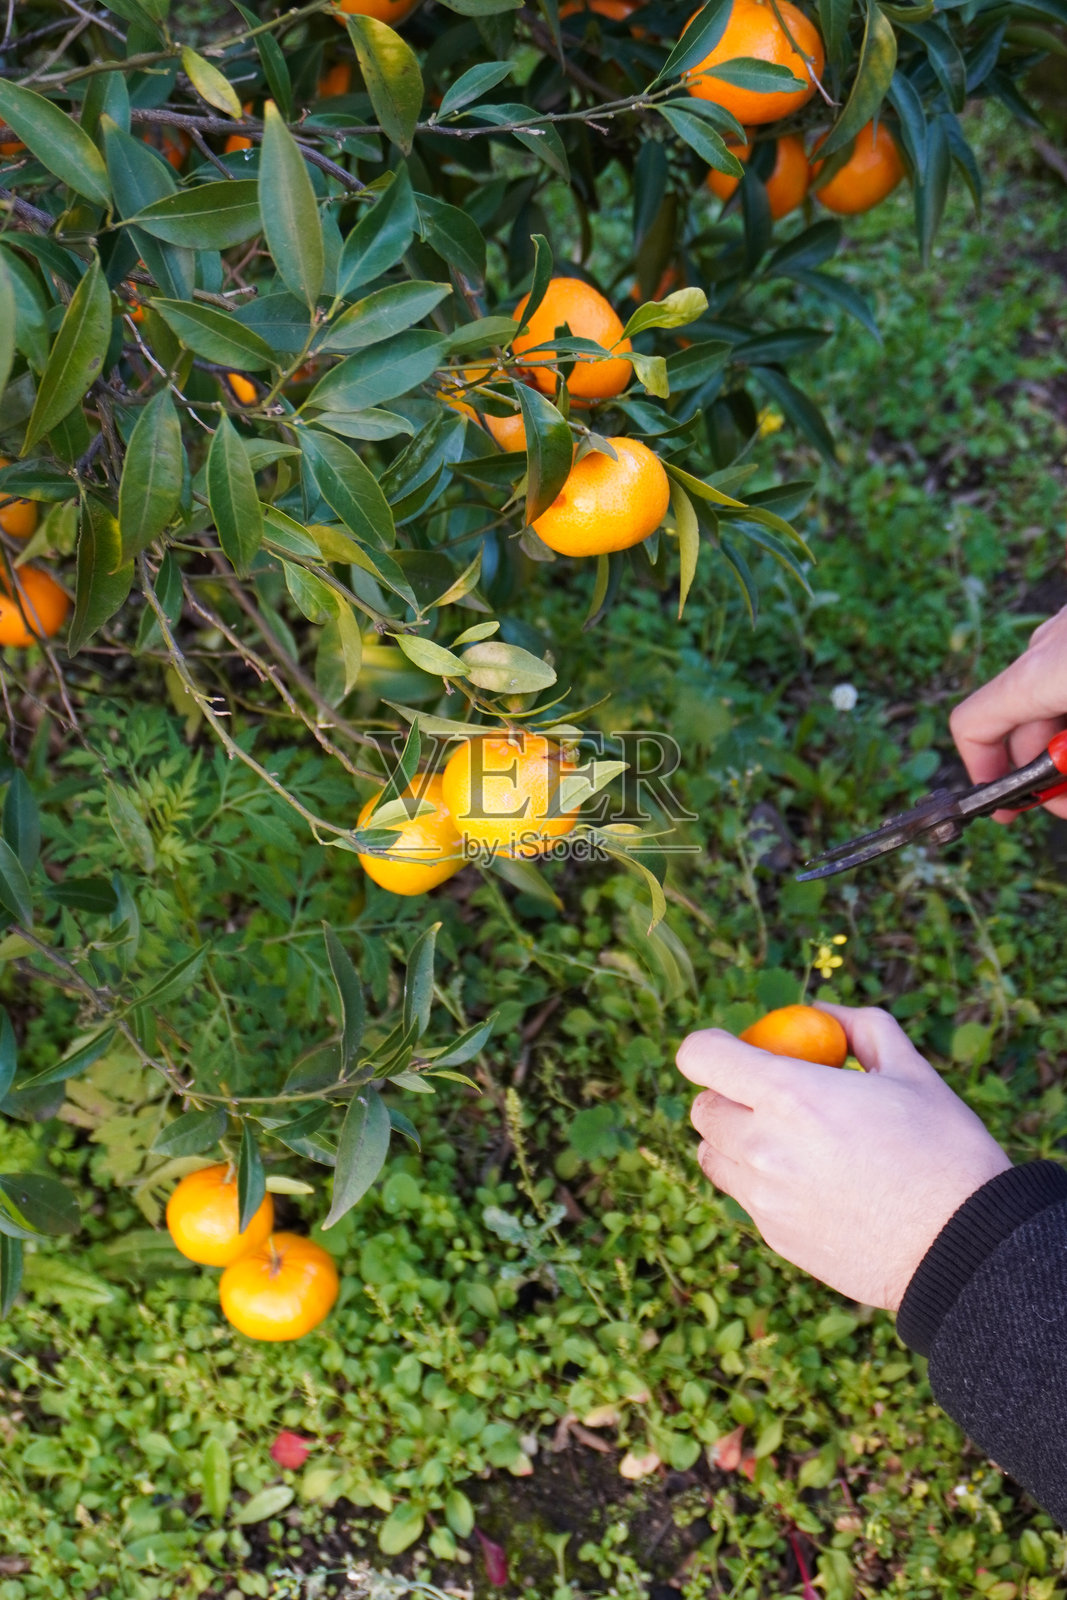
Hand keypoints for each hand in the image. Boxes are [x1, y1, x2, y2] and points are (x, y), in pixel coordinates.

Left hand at [676, 1005, 1010, 1310]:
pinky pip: (745, 1197)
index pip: (701, 1056)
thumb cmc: (944, 1151)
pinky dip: (761, 1182)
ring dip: (736, 1139)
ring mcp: (765, 1198)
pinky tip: (814, 1183)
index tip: (738, 1049)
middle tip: (774, 1097)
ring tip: (790, 1141)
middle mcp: (763, 1147)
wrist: (966, 1248)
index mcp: (790, 1095)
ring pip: (714, 1156)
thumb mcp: (910, 1071)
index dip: (712, 1046)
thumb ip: (860, 1029)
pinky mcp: (777, 1237)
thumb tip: (821, 1012)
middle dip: (729, 1094)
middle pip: (703, 1109)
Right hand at [950, 605, 1066, 820]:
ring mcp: (1066, 630)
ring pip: (1046, 698)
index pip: (973, 726)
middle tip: (1064, 798)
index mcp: (1037, 675)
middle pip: (1016, 720)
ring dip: (1062, 741)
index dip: (984, 774)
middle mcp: (1045, 647)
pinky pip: (1064, 676)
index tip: (1009, 807)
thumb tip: (1056, 798)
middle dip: (1034, 767)